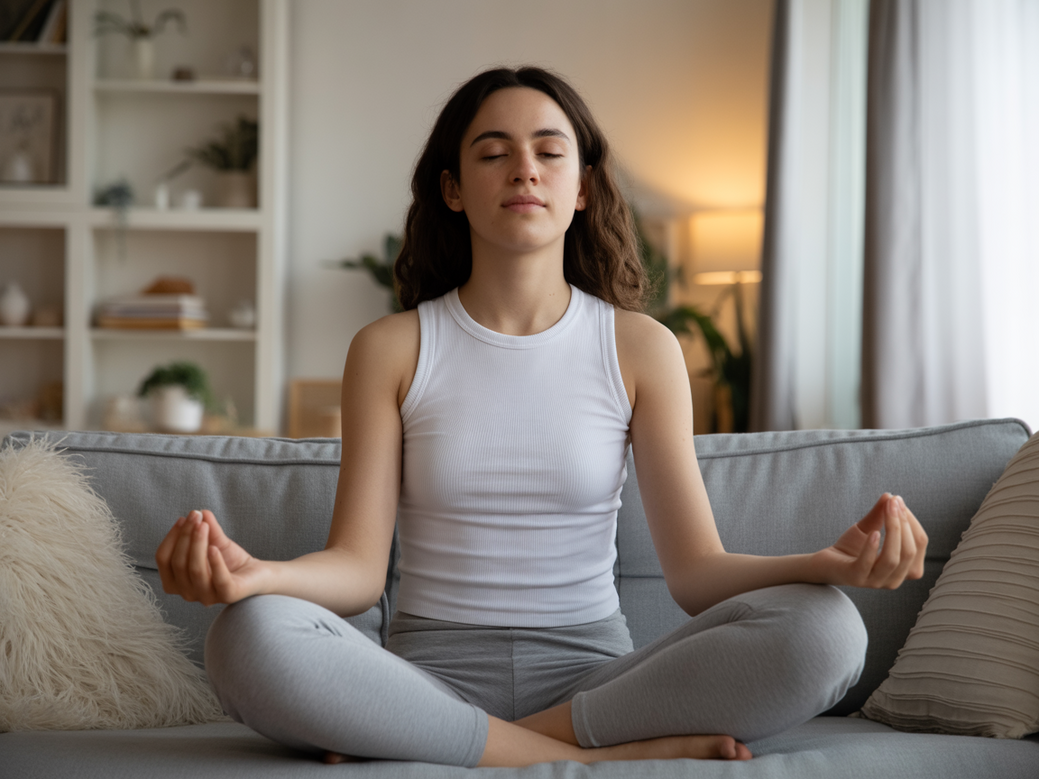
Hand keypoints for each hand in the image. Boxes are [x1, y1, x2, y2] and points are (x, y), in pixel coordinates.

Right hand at [155, 510, 264, 605]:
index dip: (171, 537)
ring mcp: (207, 597)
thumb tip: (199, 511)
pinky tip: (214, 547)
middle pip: (178, 563)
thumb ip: (205, 527)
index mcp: (177, 582)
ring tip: (204, 525)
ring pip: (195, 570)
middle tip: (195, 516)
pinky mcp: (228, 595)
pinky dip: (215, 562)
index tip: (183, 518)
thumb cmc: (230, 559)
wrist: (257, 572)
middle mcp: (188, 593)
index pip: (163, 560)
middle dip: (185, 536)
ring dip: (197, 544)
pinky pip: (219, 580)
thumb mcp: (214, 540)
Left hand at [811, 494, 927, 588]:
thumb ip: (880, 514)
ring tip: (887, 510)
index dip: (911, 522)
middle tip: (893, 502)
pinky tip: (874, 533)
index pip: (919, 545)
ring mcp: (875, 581)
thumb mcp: (869, 528)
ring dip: (893, 531)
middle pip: (909, 552)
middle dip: (903, 524)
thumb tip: (890, 495)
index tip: (898, 501)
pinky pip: (868, 564)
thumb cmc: (851, 547)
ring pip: (893, 559)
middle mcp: (894, 579)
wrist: (825, 562)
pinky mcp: (856, 578)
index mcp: (905, 569)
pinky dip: (872, 548)